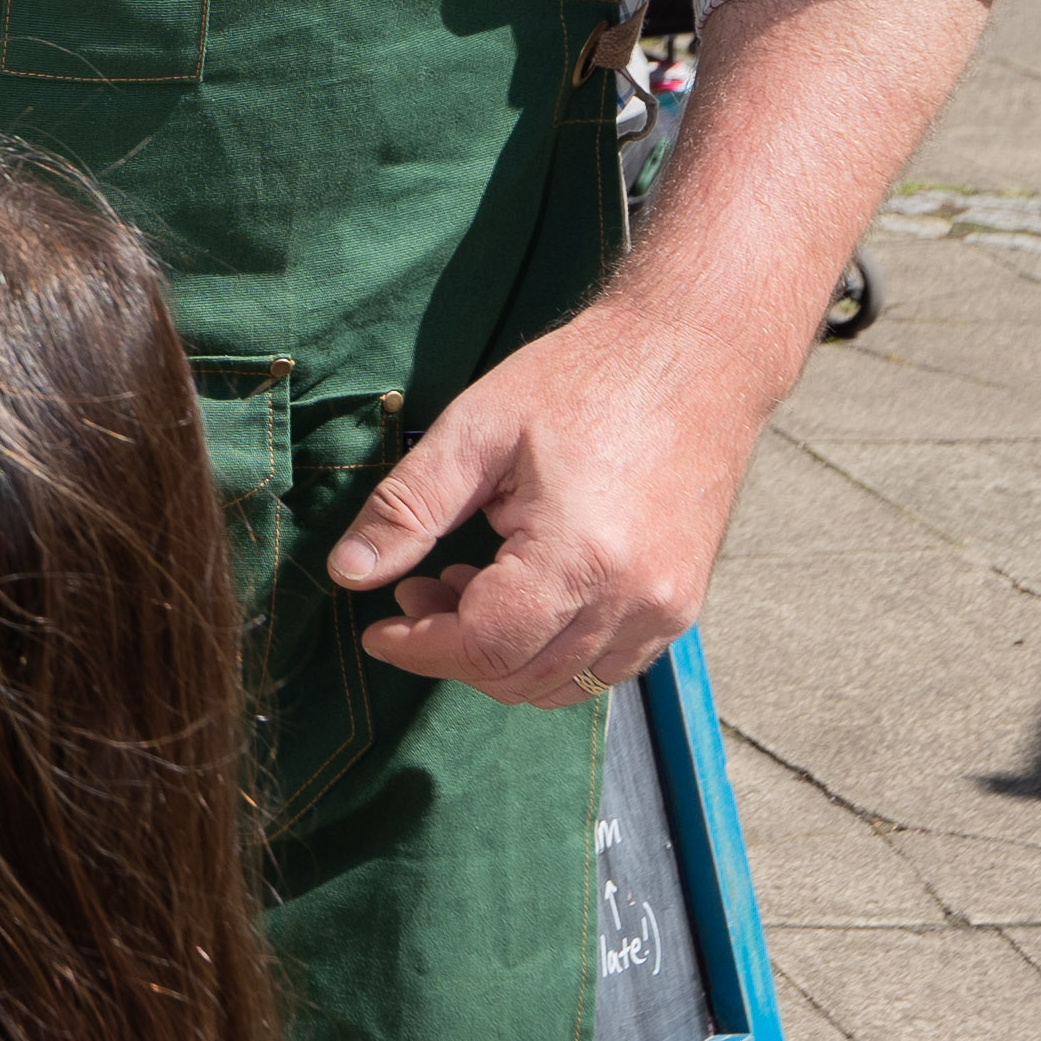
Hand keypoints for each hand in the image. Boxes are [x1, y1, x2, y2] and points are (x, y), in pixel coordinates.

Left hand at [325, 299, 761, 706]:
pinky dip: (548, 651)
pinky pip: (604, 665)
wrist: (692, 357)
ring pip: (561, 683)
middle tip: (413, 587)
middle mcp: (636, 598)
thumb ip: (407, 508)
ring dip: (498, 655)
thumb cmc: (582, 381)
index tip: (376, 629)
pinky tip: (519, 591)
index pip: (483, 647)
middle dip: (450, 649)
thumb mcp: (474, 430)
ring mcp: (668, 609)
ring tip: (463, 582)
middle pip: (519, 676)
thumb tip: (348, 573)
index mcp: (580, 556)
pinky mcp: (682, 605)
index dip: (418, 648)